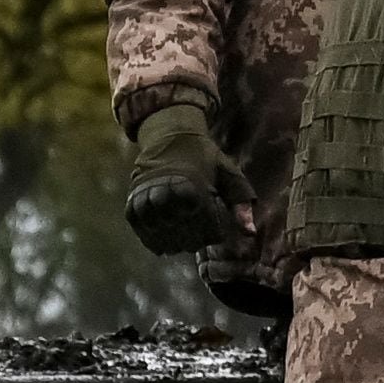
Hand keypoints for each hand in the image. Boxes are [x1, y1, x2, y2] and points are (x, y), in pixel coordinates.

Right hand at [122, 100, 253, 257]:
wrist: (170, 137)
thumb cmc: (204, 157)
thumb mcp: (228, 173)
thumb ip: (241, 202)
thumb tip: (250, 233)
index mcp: (193, 186)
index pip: (204, 224)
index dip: (213, 233)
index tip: (217, 233)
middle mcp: (167, 192)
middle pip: (182, 231)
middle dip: (193, 240)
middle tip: (199, 240)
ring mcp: (148, 196)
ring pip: (160, 233)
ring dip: (172, 243)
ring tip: (182, 245)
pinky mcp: (133, 200)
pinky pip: (140, 229)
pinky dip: (151, 240)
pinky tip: (162, 245)